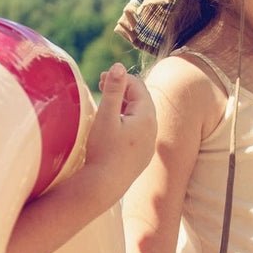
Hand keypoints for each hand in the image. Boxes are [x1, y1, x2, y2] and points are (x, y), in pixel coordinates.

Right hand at [82, 64, 156, 202]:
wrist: (104, 186)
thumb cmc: (103, 150)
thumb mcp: (105, 116)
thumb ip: (112, 89)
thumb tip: (118, 65)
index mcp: (146, 116)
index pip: (137, 86)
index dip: (119, 78)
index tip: (100, 78)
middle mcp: (153, 129)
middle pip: (140, 100)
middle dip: (122, 90)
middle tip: (101, 85)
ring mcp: (149, 144)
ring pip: (139, 116)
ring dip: (124, 106)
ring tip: (106, 104)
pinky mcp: (142, 156)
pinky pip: (138, 132)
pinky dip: (126, 122)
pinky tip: (113, 126)